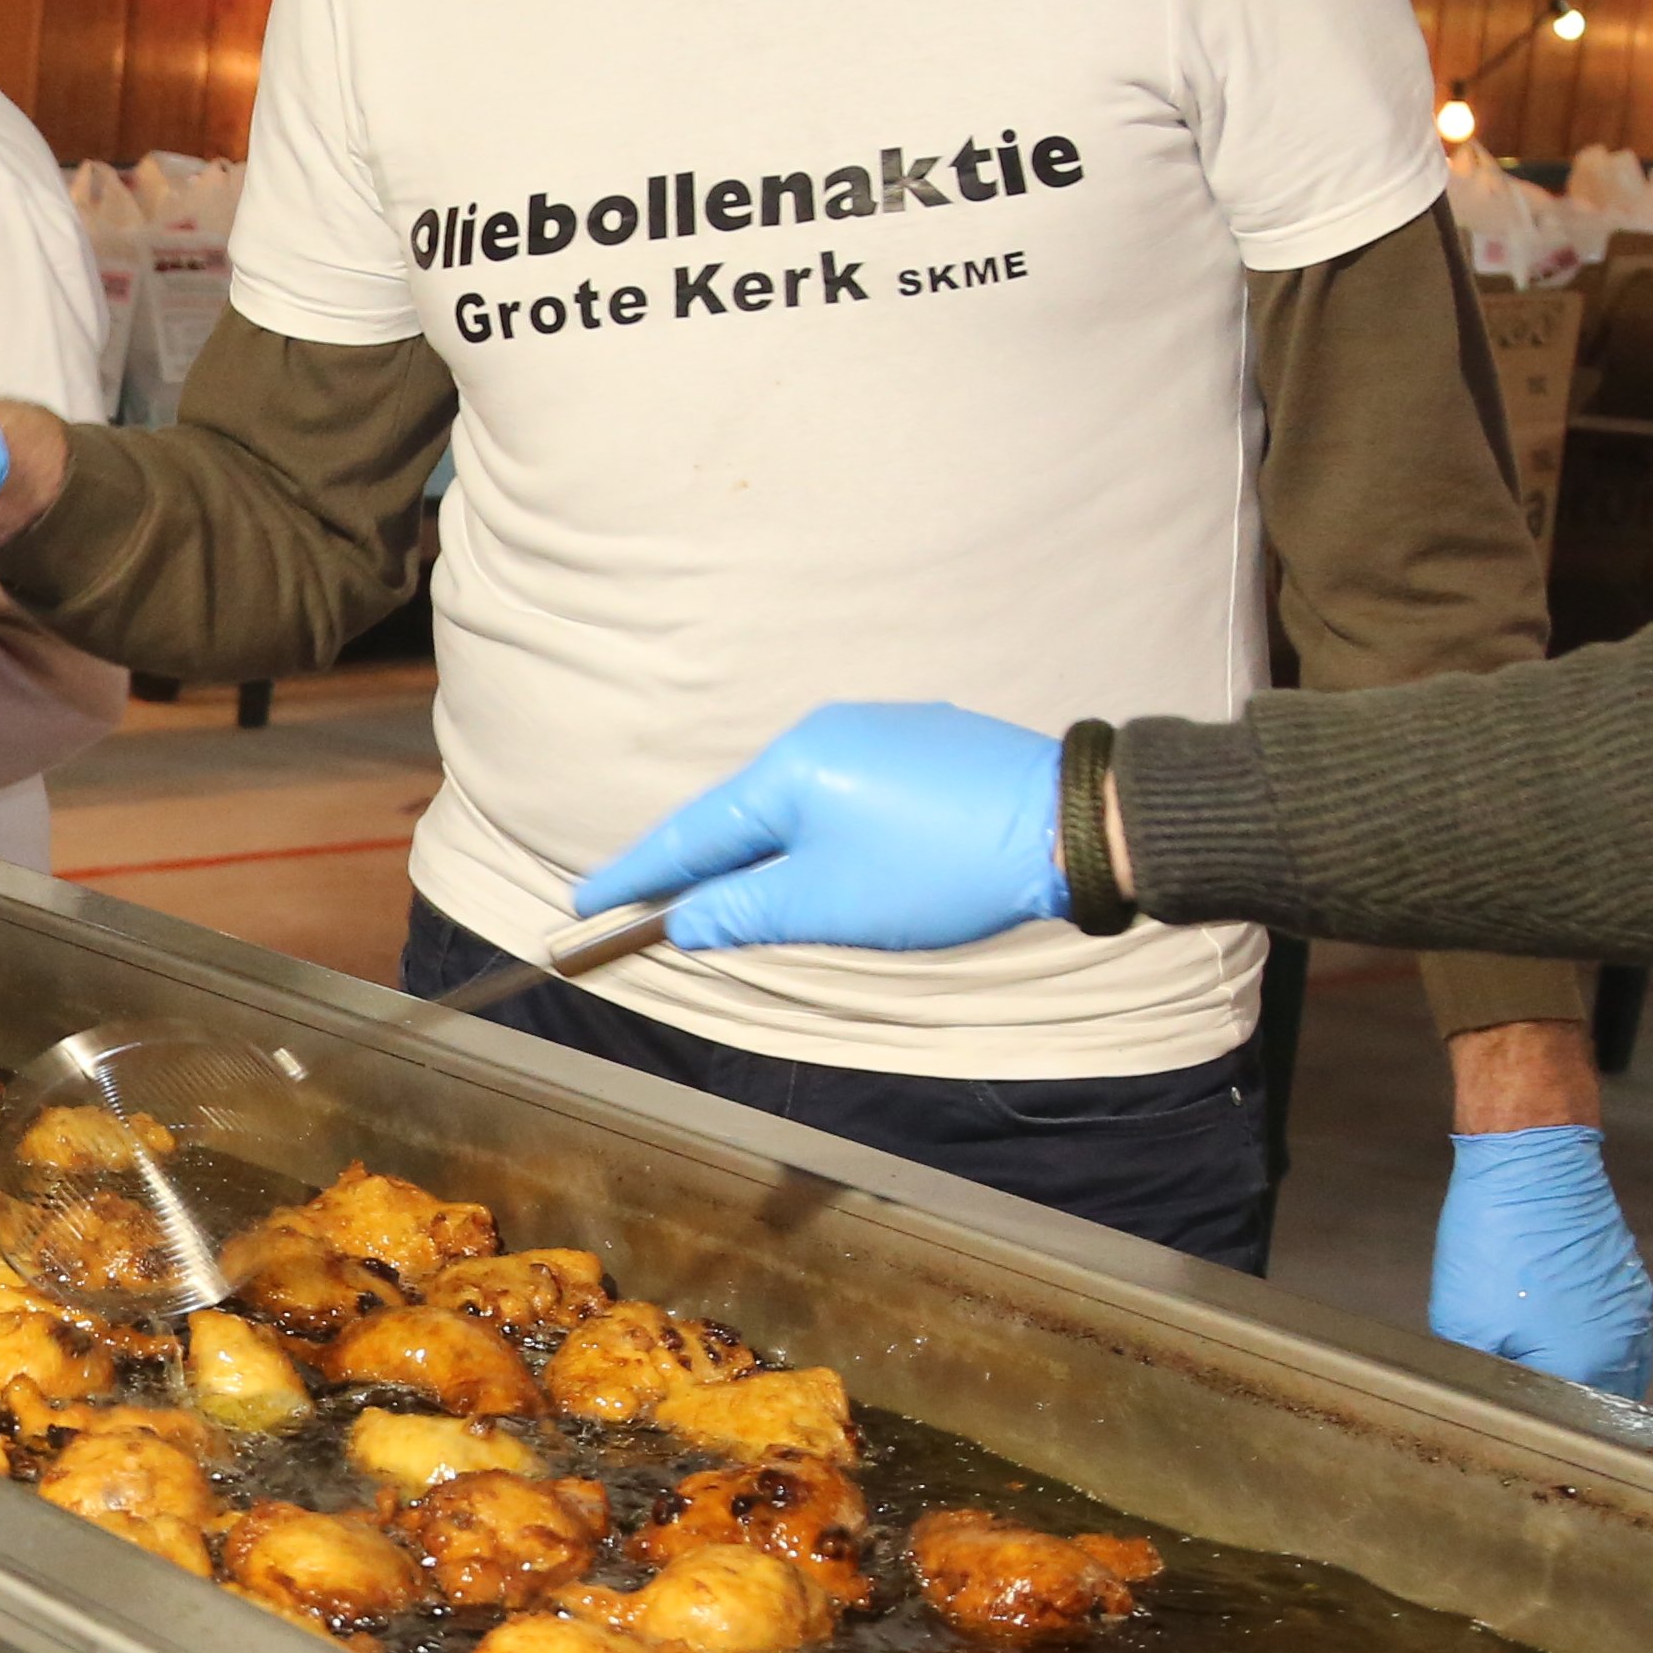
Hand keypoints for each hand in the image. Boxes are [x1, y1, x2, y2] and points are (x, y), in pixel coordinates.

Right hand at [579, 703, 1067, 956]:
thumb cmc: (940, 869)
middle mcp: (825, 734)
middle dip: (696, 867)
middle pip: (739, 814)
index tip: (584, 904)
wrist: (1068, 824)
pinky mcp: (926, 746)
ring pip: (796, 804)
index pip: (691, 833)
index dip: (635, 875)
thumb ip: (744, 912)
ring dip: (763, 853)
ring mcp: (880, 733)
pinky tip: (832, 865)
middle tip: (646, 908)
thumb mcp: (828, 906)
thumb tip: (687, 919)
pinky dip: (818, 834)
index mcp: (791, 768)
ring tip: (740, 900)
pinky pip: (845, 792)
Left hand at [1432, 1123, 1652, 1397]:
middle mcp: (1626, 1347)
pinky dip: (1592, 1343)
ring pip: (1615, 1371)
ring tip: (1535, 1366)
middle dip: (1561, 1404)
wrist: (1531, 1161)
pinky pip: (1619, 1336)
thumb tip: (1485, 1404)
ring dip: (1581, 1376)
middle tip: (1520, 1399)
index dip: (1534, 1426)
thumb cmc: (1497, 1238)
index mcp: (1588, 1368)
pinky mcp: (1632, 1286)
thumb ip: (1480, 1376)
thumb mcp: (1463, 1324)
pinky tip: (1554, 1330)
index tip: (1508, 1417)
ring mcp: (1636, 1315)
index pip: (1566, 1424)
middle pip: (1599, 1404)